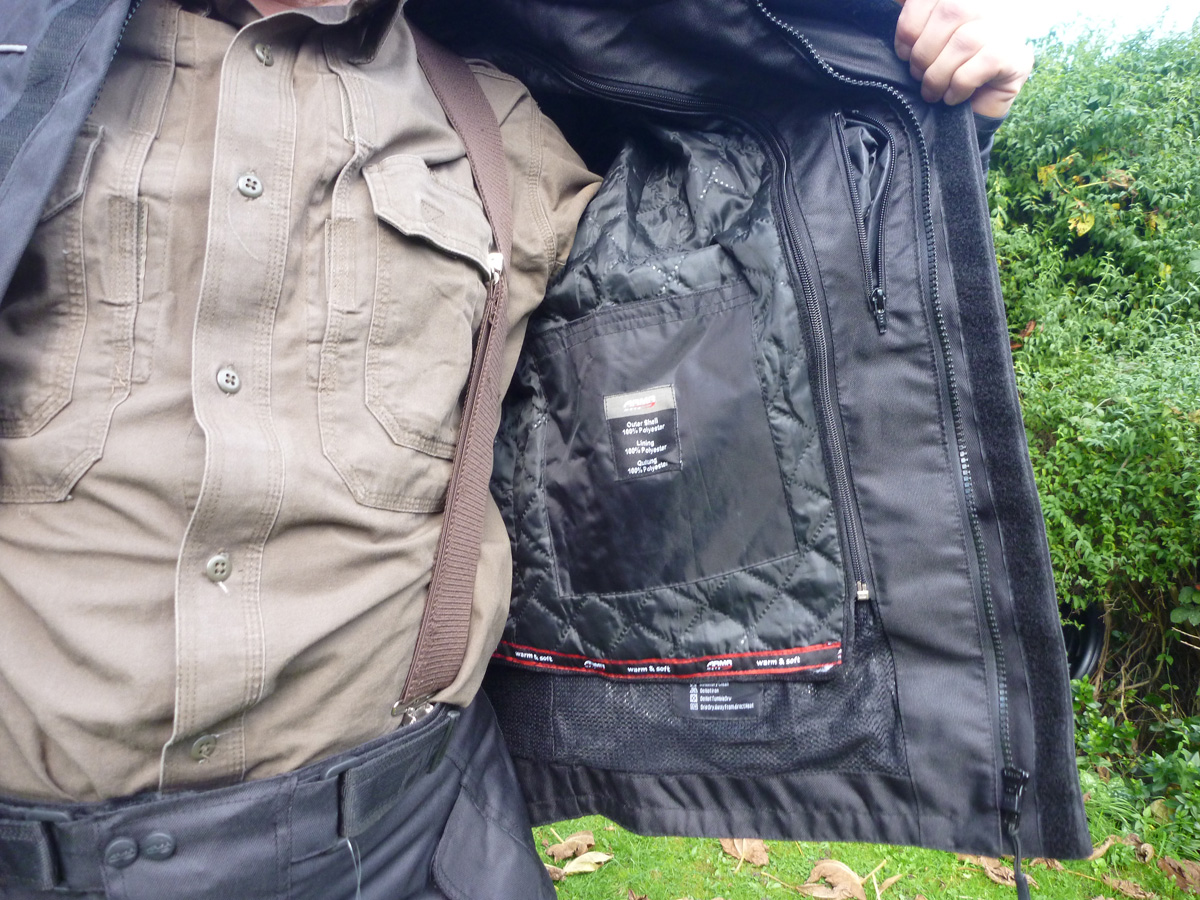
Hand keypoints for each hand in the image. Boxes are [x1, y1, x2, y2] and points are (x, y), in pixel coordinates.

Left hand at [892, 0, 1033, 117]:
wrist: (975, 107)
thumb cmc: (944, 69)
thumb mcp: (924, 36)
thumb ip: (914, 14)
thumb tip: (895, 0)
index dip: (910, 24)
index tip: (903, 51)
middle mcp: (990, 4)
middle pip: (951, 11)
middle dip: (923, 51)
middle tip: (917, 74)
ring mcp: (1006, 28)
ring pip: (964, 41)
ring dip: (937, 74)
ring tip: (931, 91)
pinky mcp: (1014, 56)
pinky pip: (981, 66)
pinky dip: (958, 86)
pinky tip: (952, 96)